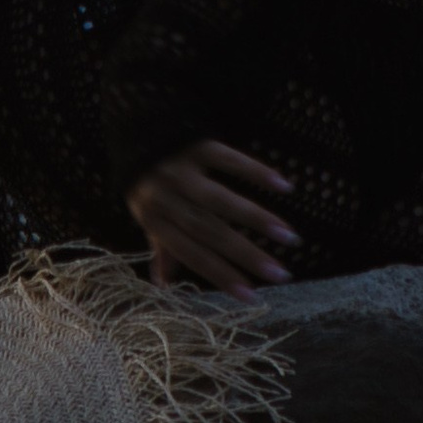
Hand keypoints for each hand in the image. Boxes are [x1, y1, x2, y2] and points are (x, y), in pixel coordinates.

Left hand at [124, 141, 299, 296]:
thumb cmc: (147, 181)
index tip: (251, 296)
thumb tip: (163, 287)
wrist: (135, 126)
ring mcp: (182, 169)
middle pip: (209, 230)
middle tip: (280, 274)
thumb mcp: (147, 215)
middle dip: (245, 254)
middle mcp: (166, 196)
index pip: (190, 253)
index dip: (219, 275)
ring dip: (255, 218)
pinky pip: (229, 158)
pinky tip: (282, 185)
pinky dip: (255, 171)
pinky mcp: (197, 144)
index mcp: (154, 219)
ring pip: (220, 199)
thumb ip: (160, 248)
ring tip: (288, 235)